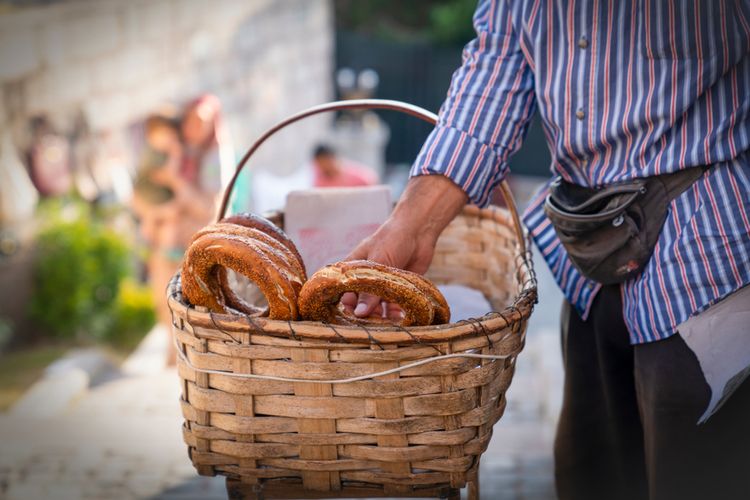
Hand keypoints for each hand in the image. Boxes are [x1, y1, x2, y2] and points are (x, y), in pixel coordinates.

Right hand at [343, 175, 467, 317]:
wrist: (419, 231)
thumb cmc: (392, 239)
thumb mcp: (378, 262)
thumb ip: (369, 289)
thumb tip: (359, 313)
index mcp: (352, 270)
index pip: (341, 292)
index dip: (344, 306)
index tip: (350, 320)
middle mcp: (364, 280)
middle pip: (358, 304)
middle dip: (364, 316)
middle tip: (371, 327)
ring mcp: (380, 286)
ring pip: (375, 308)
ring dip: (380, 318)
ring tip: (386, 326)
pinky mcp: (397, 290)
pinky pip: (392, 307)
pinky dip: (394, 314)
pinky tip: (399, 319)